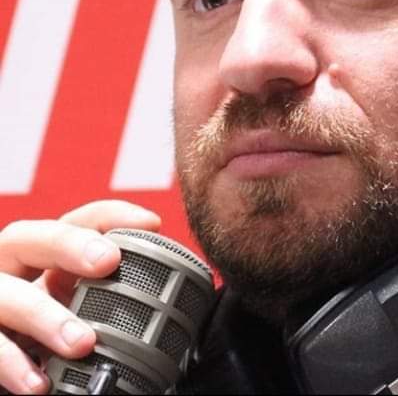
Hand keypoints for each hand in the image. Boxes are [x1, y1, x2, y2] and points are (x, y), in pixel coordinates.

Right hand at [0, 201, 160, 393]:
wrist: (2, 374)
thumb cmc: (41, 340)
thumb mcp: (76, 309)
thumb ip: (112, 296)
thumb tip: (183, 297)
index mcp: (42, 258)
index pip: (76, 220)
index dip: (112, 215)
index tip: (151, 224)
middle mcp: (9, 271)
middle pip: (29, 236)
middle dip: (69, 244)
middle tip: (109, 261)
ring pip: (5, 295)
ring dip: (46, 316)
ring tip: (83, 342)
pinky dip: (11, 364)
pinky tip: (39, 384)